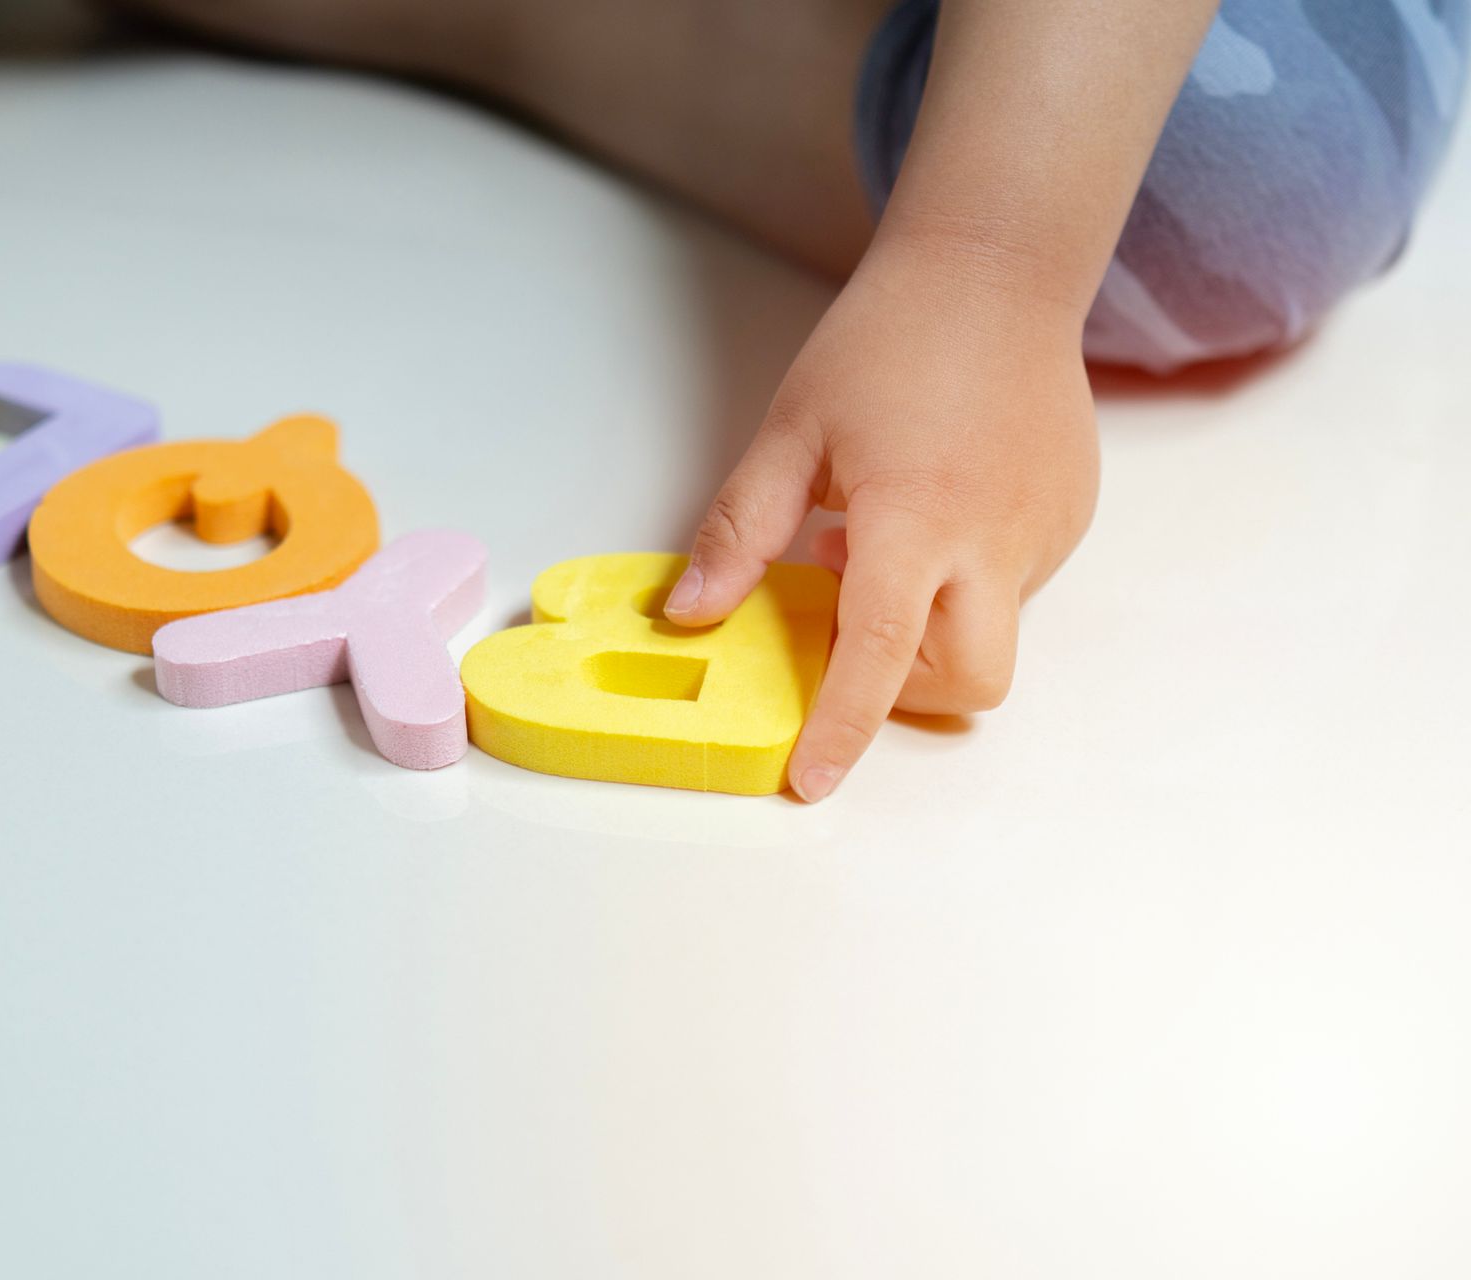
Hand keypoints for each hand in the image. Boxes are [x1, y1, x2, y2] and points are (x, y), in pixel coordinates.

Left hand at [663, 247, 1100, 801]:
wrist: (997, 268)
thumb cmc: (888, 339)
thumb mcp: (790, 430)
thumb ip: (741, 530)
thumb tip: (692, 612)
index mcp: (916, 518)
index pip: (882, 655)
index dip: (843, 726)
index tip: (811, 777)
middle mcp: (995, 539)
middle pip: (967, 680)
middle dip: (908, 692)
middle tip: (852, 637)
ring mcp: (1044, 531)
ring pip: (993, 633)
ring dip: (932, 626)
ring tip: (881, 541)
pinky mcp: (1069, 517)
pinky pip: (1015, 584)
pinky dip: (964, 580)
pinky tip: (930, 509)